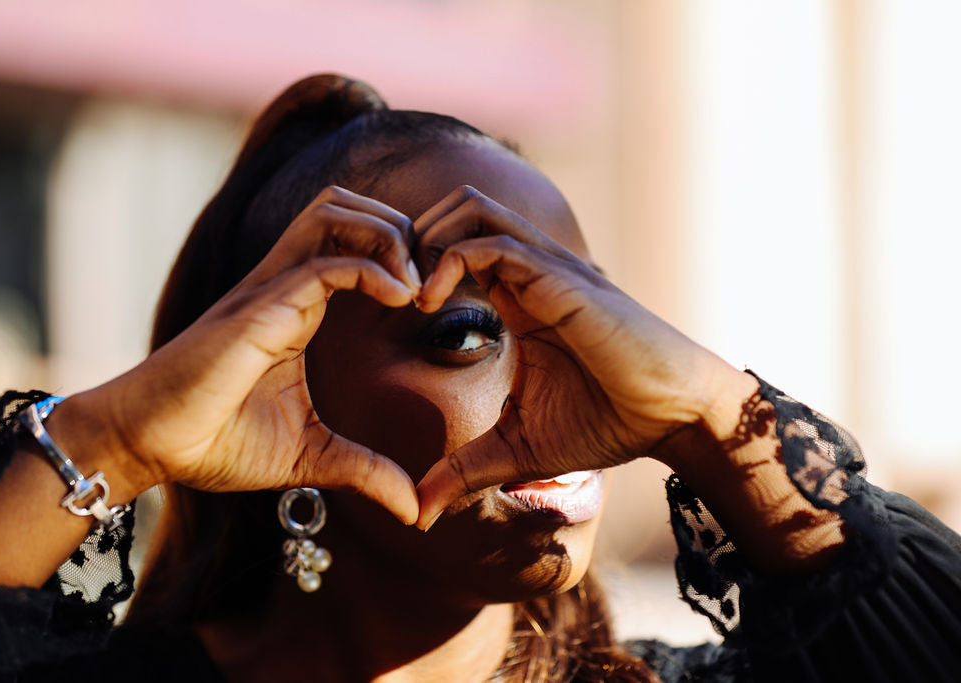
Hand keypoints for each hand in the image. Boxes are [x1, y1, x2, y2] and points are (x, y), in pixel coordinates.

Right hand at [88, 187, 421, 523]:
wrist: (146, 447)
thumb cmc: (213, 442)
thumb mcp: (310, 458)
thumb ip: (365, 470)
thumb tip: (414, 510)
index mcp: (295, 306)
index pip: (351, 242)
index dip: (400, 254)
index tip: (433, 299)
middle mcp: (283, 286)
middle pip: (343, 207)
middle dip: (398, 227)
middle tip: (429, 279)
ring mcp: (269, 291)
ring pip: (332, 213)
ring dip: (386, 234)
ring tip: (414, 284)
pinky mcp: (259, 311)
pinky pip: (324, 264)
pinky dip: (371, 268)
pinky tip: (401, 298)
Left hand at [412, 187, 730, 528]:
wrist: (673, 416)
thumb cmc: (606, 423)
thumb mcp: (517, 448)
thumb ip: (464, 468)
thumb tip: (420, 512)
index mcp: (517, 298)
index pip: (454, 245)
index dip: (412, 264)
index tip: (384, 307)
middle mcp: (528, 272)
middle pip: (456, 208)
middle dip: (409, 237)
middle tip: (385, 289)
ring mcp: (545, 268)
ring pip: (470, 207)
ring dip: (425, 239)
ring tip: (406, 293)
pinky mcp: (559, 279)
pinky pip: (491, 243)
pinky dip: (450, 261)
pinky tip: (429, 306)